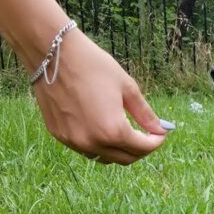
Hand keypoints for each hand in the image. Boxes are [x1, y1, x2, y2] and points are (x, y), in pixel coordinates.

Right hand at [32, 31, 166, 164]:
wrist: (52, 54)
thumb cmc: (93, 66)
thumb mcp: (127, 88)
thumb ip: (145, 113)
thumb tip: (161, 129)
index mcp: (113, 130)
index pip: (142, 148)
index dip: (156, 142)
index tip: (160, 133)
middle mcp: (92, 142)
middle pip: (125, 159)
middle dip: (140, 150)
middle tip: (147, 135)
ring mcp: (73, 141)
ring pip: (105, 157)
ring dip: (119, 150)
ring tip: (126, 132)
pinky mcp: (59, 135)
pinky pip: (86, 149)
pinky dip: (99, 145)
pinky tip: (103, 128)